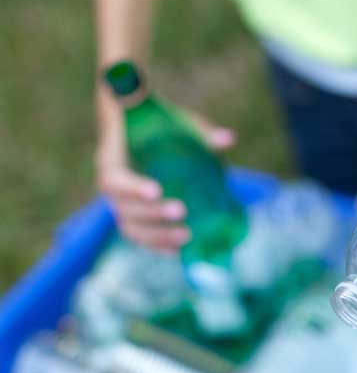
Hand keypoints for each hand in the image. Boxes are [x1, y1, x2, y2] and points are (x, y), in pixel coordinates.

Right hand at [96, 87, 235, 251]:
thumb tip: (228, 139)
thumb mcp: (178, 121)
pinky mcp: (135, 215)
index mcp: (113, 160)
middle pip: (123, 208)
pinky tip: (178, 251)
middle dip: (152, 214)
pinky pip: (140, 235)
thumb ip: (199, 130)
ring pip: (131, 227)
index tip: (156, 191)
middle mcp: (113, 186)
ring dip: (156, 237)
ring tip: (186, 236)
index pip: (114, 178)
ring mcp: (122, 203)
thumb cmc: (159, 123)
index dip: (132, 188)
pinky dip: (157, 245)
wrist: (143, 127)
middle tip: (181, 210)